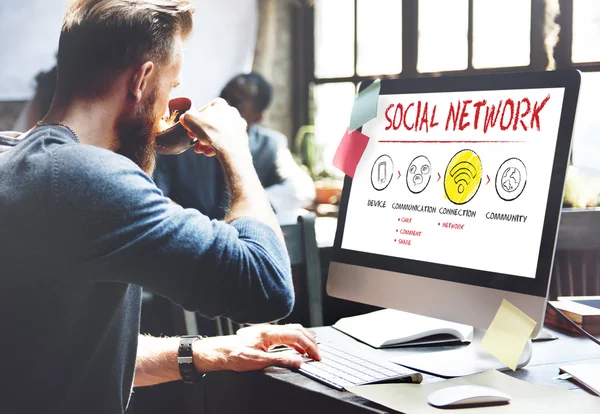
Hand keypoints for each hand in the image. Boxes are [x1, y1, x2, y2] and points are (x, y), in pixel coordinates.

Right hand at [179, 98, 248, 157]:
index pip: (204, 110)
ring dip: (207, 142)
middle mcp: (232, 112)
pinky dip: (218, 147)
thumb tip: (185, 118)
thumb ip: (186, 116)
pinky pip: (226, 141)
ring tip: (200, 150)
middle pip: (212, 123)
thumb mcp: (190, 120)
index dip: (194, 120)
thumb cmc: (211, 131)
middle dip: (201, 134)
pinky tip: (210, 153)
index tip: (190, 129)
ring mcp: (238, 125)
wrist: (230, 148)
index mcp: (220, 104)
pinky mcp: (242, 137)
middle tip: (194, 141)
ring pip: (219, 133)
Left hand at [193, 324, 319, 372]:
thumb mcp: (258, 362)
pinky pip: (285, 334)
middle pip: (297, 330)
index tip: (316, 356)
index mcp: (270, 333)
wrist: (220, 352)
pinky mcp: (265, 335)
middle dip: (310, 341)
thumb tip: (298, 361)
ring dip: (304, 339)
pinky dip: (295, 340)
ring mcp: (268, 331)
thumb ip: (280, 360)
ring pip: (292, 330)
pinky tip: (296, 348)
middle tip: (317, 353)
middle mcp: (270, 329)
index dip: (309, 346)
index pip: (297, 336)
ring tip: (311, 350)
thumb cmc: (234, 355)